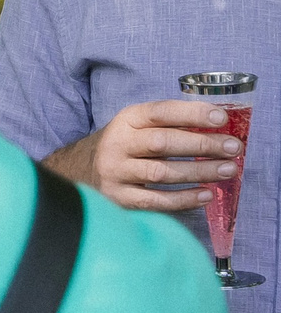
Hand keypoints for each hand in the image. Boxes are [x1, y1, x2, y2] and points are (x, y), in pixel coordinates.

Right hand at [66, 99, 241, 211]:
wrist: (79, 170)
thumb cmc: (126, 146)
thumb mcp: (139, 126)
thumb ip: (170, 124)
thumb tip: (219, 127)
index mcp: (126, 120)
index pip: (160, 112)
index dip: (192, 113)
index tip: (222, 118)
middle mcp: (117, 144)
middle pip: (162, 143)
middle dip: (202, 144)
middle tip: (233, 148)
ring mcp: (115, 172)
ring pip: (160, 173)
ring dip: (198, 172)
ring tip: (227, 170)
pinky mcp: (118, 197)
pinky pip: (154, 201)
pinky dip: (183, 199)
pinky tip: (205, 195)